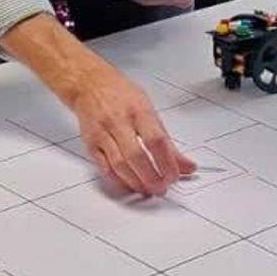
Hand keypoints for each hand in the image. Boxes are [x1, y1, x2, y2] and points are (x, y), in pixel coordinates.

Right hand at [67, 61, 194, 195]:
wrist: (90, 85)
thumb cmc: (122, 95)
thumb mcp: (150, 110)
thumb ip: (167, 140)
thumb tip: (186, 164)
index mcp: (139, 111)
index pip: (156, 140)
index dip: (167, 162)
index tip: (175, 175)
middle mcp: (119, 122)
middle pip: (136, 156)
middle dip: (151, 176)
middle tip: (162, 188)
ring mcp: (102, 133)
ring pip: (119, 164)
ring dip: (135, 182)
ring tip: (148, 190)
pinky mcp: (90, 144)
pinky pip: (104, 167)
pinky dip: (119, 180)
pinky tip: (130, 185)